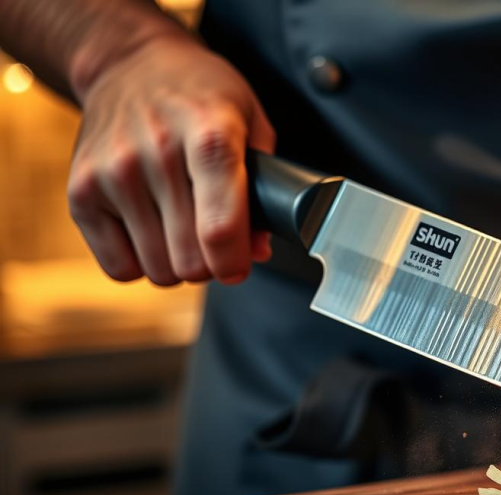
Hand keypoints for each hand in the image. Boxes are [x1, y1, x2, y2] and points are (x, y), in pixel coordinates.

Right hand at [67, 33, 274, 285]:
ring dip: (177, 264)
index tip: (239, 265)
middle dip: (210, 264)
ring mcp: (113, 172)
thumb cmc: (203, 96)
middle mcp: (157, 153)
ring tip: (183, 231)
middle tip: (212, 242)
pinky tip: (151, 230)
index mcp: (211, 134)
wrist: (131, 64)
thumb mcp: (251, 122)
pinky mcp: (80, 191)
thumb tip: (257, 251)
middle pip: (189, 258)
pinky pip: (119, 268)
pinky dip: (140, 262)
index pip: (220, 226)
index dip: (235, 262)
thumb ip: (266, 188)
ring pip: (158, 269)